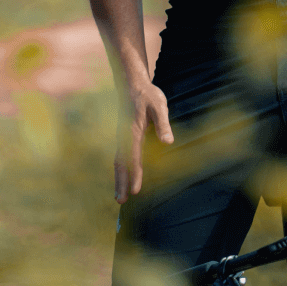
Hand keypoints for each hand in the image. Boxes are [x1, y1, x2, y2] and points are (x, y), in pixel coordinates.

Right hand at [116, 83, 174, 203]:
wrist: (131, 84)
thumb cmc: (148, 95)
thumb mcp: (159, 106)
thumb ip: (163, 124)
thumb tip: (168, 142)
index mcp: (132, 131)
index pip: (134, 157)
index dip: (135, 175)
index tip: (136, 191)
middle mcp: (123, 136)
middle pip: (120, 163)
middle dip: (121, 183)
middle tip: (121, 201)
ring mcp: (121, 137)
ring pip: (118, 161)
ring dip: (119, 179)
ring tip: (119, 196)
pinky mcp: (123, 136)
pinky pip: (120, 156)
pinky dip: (120, 170)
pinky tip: (122, 178)